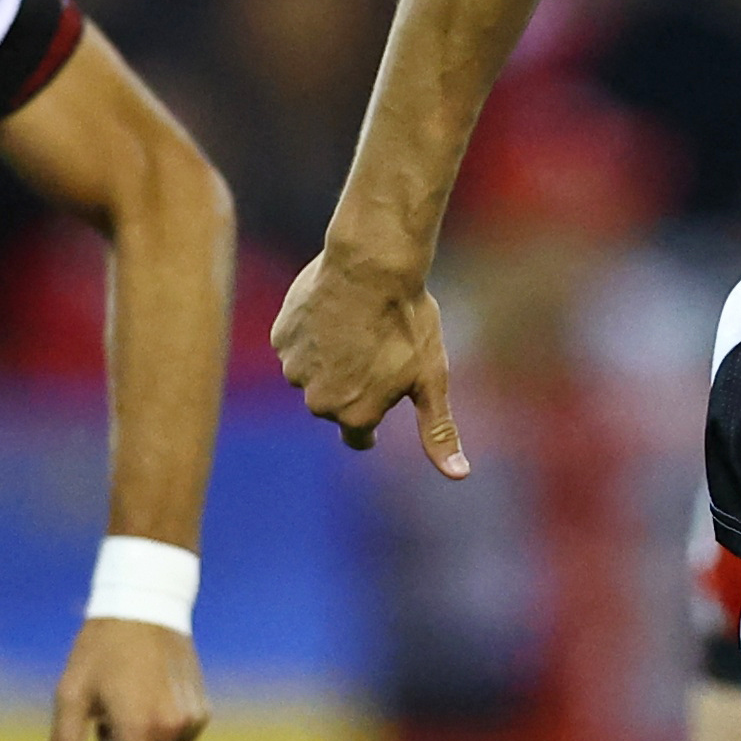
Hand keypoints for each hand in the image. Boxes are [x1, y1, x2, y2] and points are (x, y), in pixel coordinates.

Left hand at [48, 615, 205, 740]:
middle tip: (102, 718)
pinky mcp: (202, 712)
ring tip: (125, 700)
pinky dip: (156, 734)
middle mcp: (172, 730)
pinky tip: (146, 697)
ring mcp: (192, 722)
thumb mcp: (70, 696)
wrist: (146, 605)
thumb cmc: (99, 650)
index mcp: (138, 728)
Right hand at [271, 244, 468, 477]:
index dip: (370, 428)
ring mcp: (295, 369)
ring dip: (329, 360)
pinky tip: (333, 313)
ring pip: (312, 374)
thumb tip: (459, 475)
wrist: (371, 265)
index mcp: (355, 415)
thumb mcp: (431, 378)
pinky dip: (311, 335)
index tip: (377, 417)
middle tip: (375, 351)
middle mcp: (319, 401)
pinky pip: (296, 345)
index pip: (358, 437)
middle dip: (352, 386)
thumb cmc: (407, 322)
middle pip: (334, 404)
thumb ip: (438, 430)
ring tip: (355, 328)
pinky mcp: (282, 338)